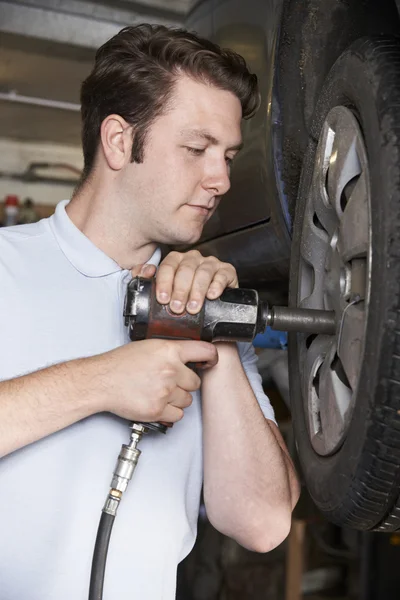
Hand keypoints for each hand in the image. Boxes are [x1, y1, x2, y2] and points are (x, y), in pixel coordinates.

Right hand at [91, 338, 217, 422]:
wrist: (102, 381)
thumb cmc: (120, 364)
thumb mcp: (149, 347)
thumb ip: (170, 352)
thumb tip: (187, 359)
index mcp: (169, 351)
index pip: (204, 351)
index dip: (211, 357)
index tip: (211, 362)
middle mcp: (170, 370)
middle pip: (195, 382)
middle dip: (184, 384)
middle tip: (168, 382)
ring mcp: (165, 391)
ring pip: (187, 400)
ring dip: (176, 399)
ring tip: (158, 392)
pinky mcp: (158, 409)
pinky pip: (177, 415)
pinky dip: (169, 413)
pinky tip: (157, 403)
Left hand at [132, 250, 237, 314]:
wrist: (210, 310)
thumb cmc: (185, 299)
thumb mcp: (165, 292)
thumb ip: (148, 281)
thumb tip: (143, 272)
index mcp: (177, 260)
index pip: (168, 266)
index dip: (164, 282)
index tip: (163, 299)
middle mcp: (193, 259)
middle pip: (185, 269)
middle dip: (180, 290)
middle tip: (177, 308)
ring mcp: (211, 263)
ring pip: (203, 272)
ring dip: (197, 291)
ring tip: (193, 308)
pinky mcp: (227, 271)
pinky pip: (223, 274)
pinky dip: (217, 285)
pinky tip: (212, 296)